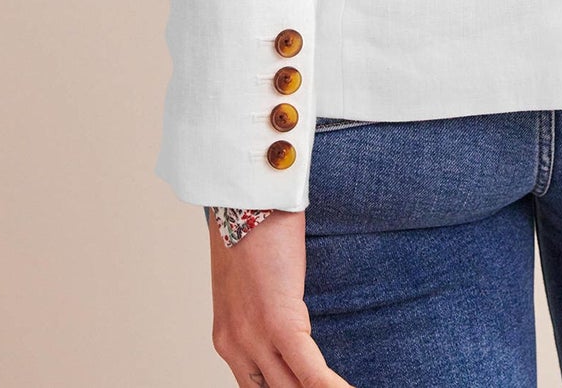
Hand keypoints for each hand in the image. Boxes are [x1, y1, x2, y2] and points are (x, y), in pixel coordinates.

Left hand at [210, 209, 354, 386]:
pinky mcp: (279, 324)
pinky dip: (332, 387)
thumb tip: (290, 325)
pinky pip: (310, 373)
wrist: (249, 193)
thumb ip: (263, 312)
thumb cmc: (253, 224)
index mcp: (229, 338)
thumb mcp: (249, 281)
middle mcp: (235, 346)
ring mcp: (254, 338)